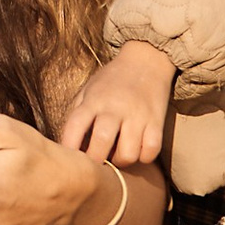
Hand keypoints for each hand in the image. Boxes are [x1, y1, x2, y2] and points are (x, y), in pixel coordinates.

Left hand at [55, 40, 174, 165]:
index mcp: (94, 100)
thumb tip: (68, 147)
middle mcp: (115, 108)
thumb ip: (77, 115)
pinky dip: (144, 157)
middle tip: (95, 164)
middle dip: (96, 161)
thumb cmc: (112, 81)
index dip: (68, 147)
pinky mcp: (156, 121)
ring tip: (117, 155)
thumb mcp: (89, 90)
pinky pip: (151, 150)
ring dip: (121, 161)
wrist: (146, 60)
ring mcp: (137, 115)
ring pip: (129, 153)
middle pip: (102, 142)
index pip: (75, 125)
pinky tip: (137, 151)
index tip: (69, 161)